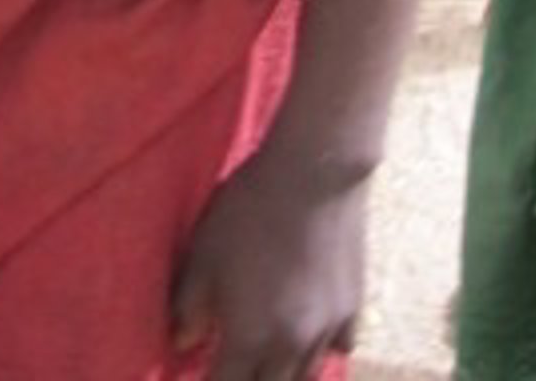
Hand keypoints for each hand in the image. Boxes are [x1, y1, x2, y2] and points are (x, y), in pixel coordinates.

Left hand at [169, 148, 364, 378]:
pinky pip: (338, 349)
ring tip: (268, 360)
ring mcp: (328, 331)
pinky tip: (310, 332)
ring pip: (305, 377)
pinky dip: (320, 350)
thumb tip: (182, 341)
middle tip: (235, 366)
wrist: (315, 175)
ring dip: (284, 374)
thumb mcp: (203, 253)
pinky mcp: (353, 308)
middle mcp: (291, 347)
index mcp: (249, 339)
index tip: (204, 374)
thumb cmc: (249, 210)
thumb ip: (189, 304)